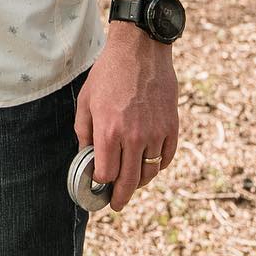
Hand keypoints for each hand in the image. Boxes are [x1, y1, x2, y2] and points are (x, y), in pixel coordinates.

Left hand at [74, 23, 177, 211]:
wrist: (140, 52)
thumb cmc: (108, 74)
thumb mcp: (86, 100)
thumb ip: (84, 131)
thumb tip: (85, 154)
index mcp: (108, 131)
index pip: (106, 174)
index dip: (100, 184)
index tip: (98, 187)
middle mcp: (133, 137)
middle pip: (129, 181)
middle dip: (121, 197)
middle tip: (116, 204)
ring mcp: (155, 134)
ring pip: (149, 173)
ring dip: (140, 182)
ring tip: (131, 183)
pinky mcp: (171, 128)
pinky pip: (166, 158)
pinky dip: (157, 166)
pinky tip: (149, 165)